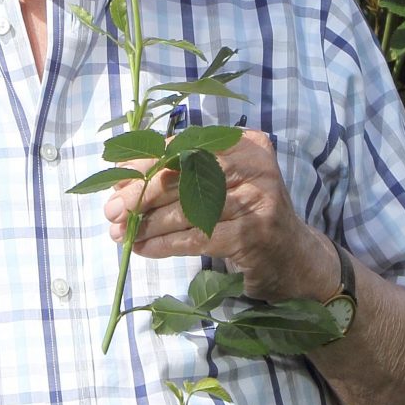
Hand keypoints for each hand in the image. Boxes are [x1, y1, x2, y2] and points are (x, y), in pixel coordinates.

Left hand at [102, 129, 336, 303]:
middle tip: (111, 212)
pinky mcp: (253, 233)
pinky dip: (164, 244)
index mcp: (244, 144)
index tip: (114, 181)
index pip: (184, 146)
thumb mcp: (220, 187)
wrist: (293, 260)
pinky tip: (144, 250)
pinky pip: (196, 237)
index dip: (145, 163)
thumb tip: (121, 180)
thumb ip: (182, 176)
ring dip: (147, 224)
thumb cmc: (245, 219)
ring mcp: (257, 198)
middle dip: (141, 194)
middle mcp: (255, 164)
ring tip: (121, 235)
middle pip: (184, 174)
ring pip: (187, 208)